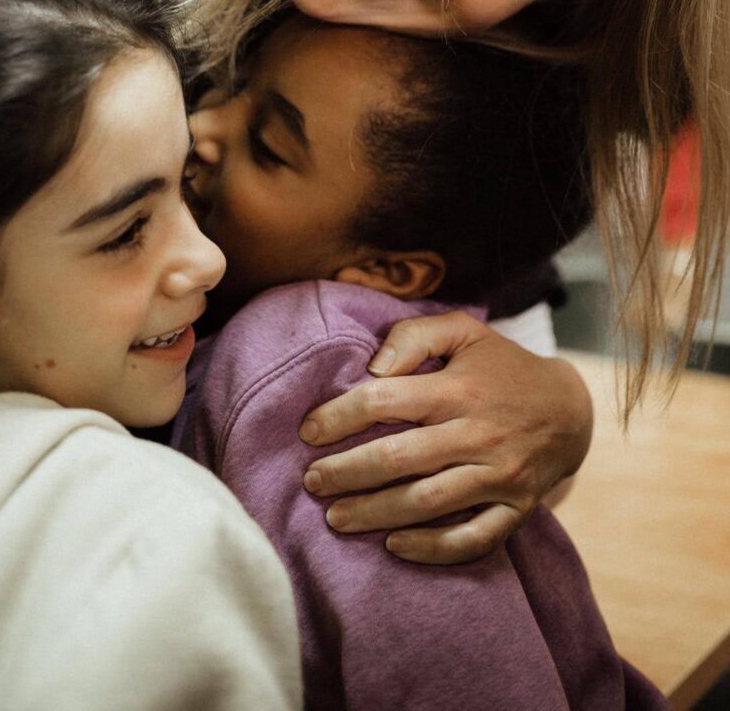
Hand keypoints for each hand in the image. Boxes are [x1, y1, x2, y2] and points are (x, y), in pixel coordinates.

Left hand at [299, 310, 592, 564]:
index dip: (340, 416)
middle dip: (346, 472)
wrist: (571, 409)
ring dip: (375, 514)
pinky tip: (394, 546)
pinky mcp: (515, 509)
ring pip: (427, 503)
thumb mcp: (464, 331)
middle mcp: (479, 433)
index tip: (308, 430)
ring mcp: (499, 476)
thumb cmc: (501, 367)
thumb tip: (373, 367)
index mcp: (459, 388)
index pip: (386, 400)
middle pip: (400, 458)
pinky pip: (472, 538)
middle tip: (312, 481)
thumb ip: (414, 336)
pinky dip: (431, 547)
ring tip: (335, 517)